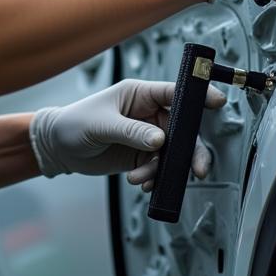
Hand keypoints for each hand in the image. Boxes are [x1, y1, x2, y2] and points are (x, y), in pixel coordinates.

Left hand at [29, 78, 225, 179]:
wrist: (59, 148)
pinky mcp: (142, 155)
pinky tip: (141, 183)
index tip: (217, 102)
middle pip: (183, 128)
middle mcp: (149, 114)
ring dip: (164, 168)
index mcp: (141, 94)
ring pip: (173, 152)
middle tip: (198, 169)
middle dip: (191, 150)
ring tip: (142, 177)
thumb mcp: (102, 125)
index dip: (198, 96)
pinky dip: (154, 177)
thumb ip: (131, 131)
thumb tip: (160, 141)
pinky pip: (159, 167)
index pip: (175, 92)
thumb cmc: (75, 123)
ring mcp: (147, 135)